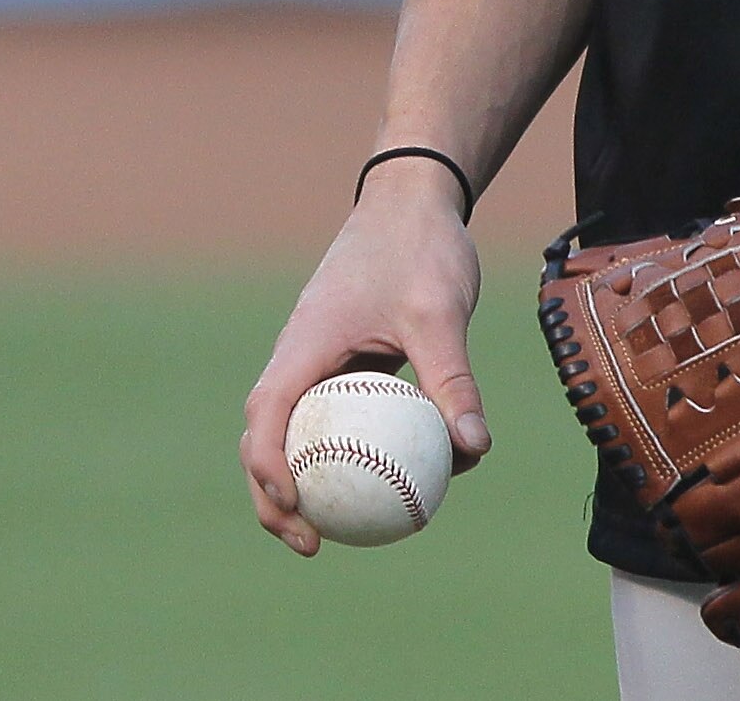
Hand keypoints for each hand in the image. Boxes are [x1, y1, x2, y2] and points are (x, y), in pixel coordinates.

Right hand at [239, 163, 487, 556]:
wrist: (415, 196)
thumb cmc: (420, 246)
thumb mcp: (439, 313)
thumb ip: (452, 379)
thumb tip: (475, 449)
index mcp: (303, 345)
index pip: (265, 419)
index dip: (269, 473)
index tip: (301, 512)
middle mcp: (298, 355)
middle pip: (265, 437)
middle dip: (275, 497)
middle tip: (313, 543)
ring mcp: (317, 356)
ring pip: (297, 427)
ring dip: (308, 476)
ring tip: (346, 525)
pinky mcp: (343, 356)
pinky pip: (335, 411)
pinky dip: (348, 446)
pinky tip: (391, 471)